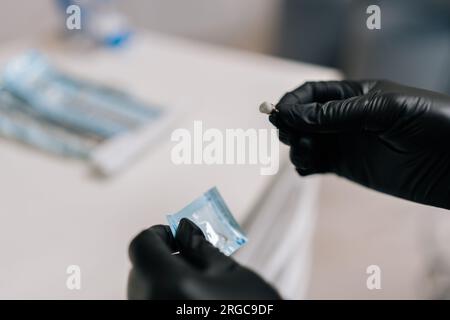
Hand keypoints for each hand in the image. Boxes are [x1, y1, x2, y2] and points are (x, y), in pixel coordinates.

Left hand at [128, 218, 280, 298]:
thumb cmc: (251, 313)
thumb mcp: (233, 274)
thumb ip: (203, 249)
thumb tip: (185, 232)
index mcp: (167, 285)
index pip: (142, 245)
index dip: (159, 234)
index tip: (177, 235)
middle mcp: (149, 306)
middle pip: (141, 269)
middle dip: (165, 258)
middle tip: (195, 260)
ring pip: (145, 290)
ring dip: (165, 279)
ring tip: (199, 287)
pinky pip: (152, 306)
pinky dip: (167, 298)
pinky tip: (193, 304)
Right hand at [270, 80, 449, 208]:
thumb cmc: (429, 123)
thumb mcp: (385, 109)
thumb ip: (339, 113)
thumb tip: (294, 116)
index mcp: (354, 95)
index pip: (312, 92)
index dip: (293, 101)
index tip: (281, 115)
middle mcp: (345, 118)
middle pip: (303, 117)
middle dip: (290, 124)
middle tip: (290, 135)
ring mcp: (344, 144)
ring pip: (305, 141)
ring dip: (296, 146)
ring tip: (305, 153)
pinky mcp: (346, 167)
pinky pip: (315, 164)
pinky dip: (304, 165)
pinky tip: (307, 168)